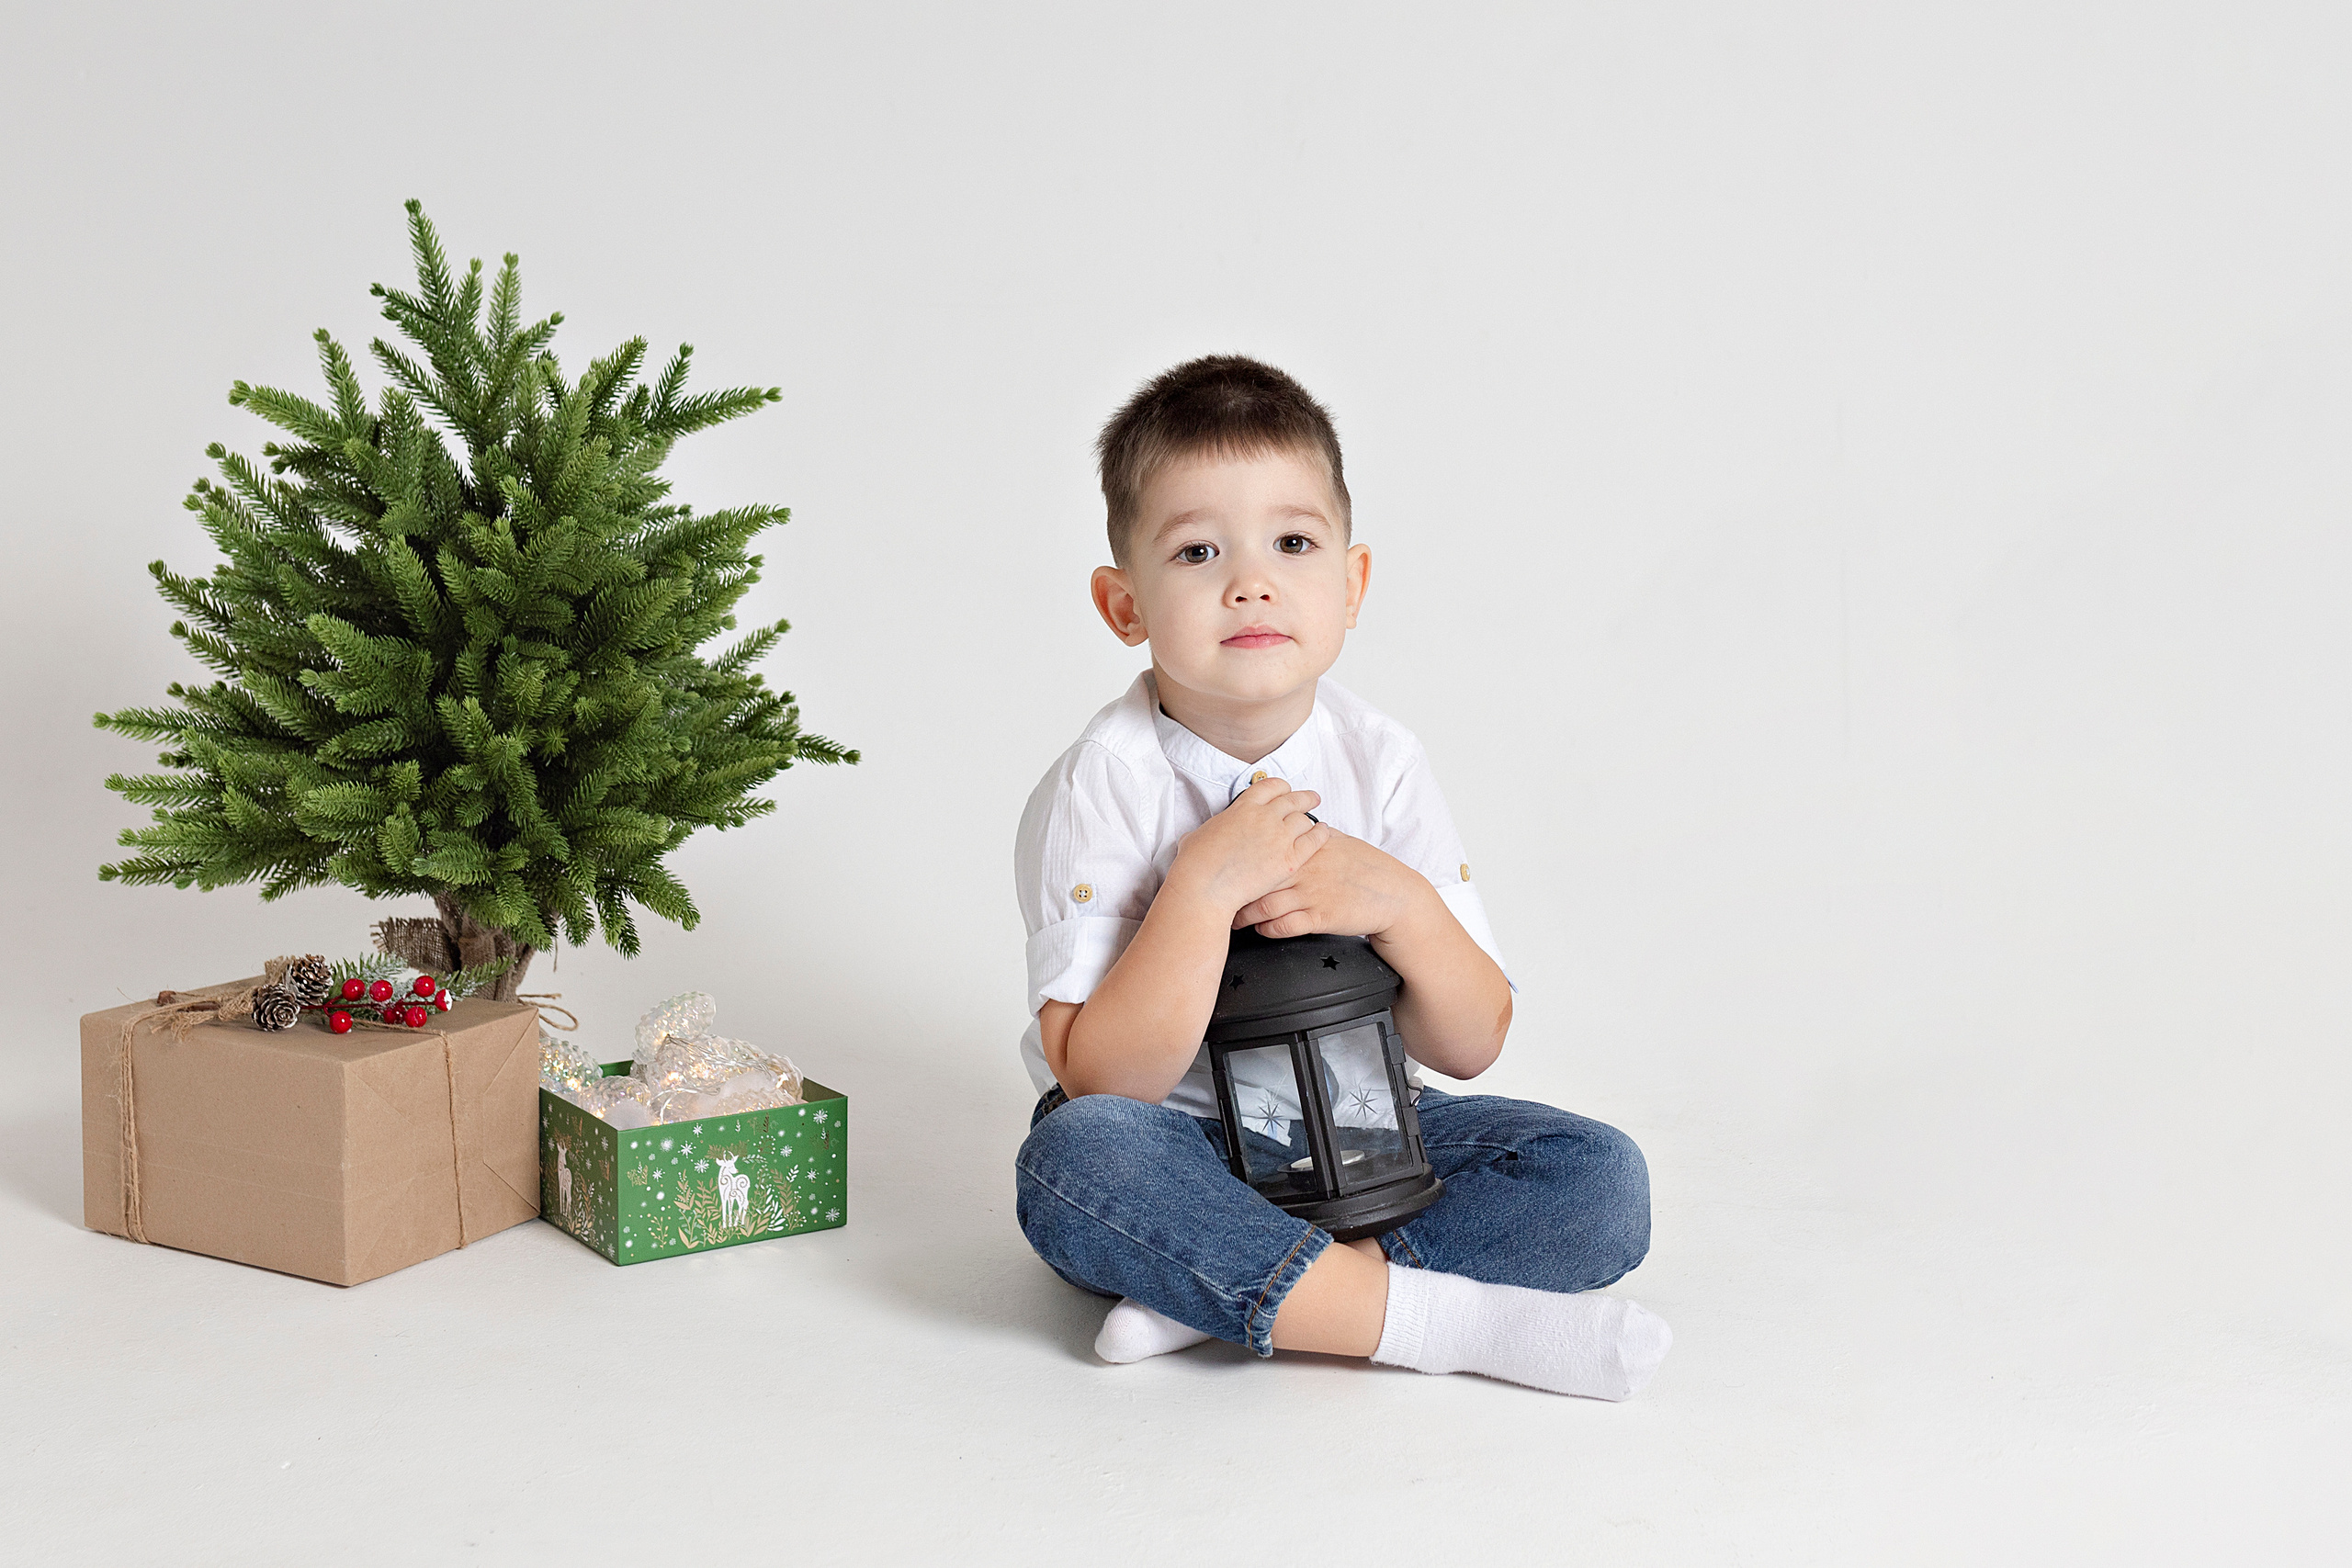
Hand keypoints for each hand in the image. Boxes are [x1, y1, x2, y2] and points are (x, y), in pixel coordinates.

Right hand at [1170, 776, 1332, 913]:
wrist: (1205, 886)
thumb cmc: (1195, 864)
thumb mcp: (1199, 834)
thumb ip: (1213, 829)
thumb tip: (1208, 833)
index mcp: (1243, 807)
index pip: (1270, 787)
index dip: (1281, 788)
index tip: (1286, 791)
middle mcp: (1264, 816)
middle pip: (1292, 799)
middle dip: (1304, 798)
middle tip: (1311, 798)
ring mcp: (1278, 837)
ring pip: (1304, 819)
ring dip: (1310, 818)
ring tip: (1317, 820)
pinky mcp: (1289, 859)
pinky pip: (1313, 840)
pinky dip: (1320, 834)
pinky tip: (1323, 833)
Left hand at [1233, 832, 1429, 939]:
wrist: (1394, 894)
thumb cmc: (1365, 868)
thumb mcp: (1339, 843)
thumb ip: (1311, 837)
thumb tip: (1291, 825)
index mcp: (1308, 847)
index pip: (1265, 849)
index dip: (1241, 861)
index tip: (1224, 868)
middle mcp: (1306, 868)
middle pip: (1257, 878)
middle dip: (1234, 891)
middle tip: (1218, 897)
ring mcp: (1313, 893)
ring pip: (1265, 905)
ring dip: (1245, 915)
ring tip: (1234, 919)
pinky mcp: (1321, 917)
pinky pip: (1285, 926)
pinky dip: (1267, 930)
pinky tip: (1261, 930)